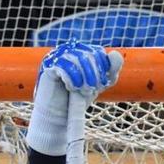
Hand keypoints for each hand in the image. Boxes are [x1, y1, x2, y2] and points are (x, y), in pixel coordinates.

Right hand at [25, 41, 123, 155]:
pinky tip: (71, 88)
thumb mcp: (100, 84)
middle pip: (89, 54)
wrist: (61, 113)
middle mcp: (69, 50)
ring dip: (83, 77)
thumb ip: (111, 70)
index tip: (101, 85)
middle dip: (94, 74)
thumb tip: (116, 54)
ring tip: (82, 90)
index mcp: (83, 51)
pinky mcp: (47, 66)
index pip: (99, 52)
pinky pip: (62, 66)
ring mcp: (57, 56)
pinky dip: (71, 79)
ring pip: (76, 58)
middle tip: (91, 89)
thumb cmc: (80, 97)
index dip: (103, 69)